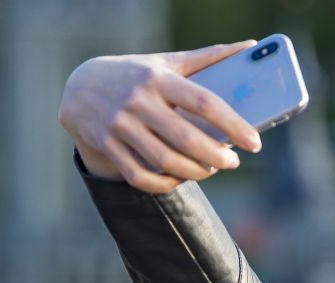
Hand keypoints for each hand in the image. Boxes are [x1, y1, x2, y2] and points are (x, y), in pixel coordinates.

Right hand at [58, 41, 263, 193]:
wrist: (80, 87)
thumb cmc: (137, 74)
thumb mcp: (167, 62)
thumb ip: (208, 57)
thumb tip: (251, 47)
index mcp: (159, 78)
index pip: (203, 102)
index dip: (233, 125)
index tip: (255, 143)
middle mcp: (138, 101)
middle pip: (186, 138)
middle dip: (216, 157)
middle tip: (233, 162)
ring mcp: (120, 125)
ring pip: (164, 161)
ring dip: (195, 172)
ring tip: (210, 170)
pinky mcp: (107, 145)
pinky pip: (139, 176)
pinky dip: (165, 184)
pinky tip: (180, 179)